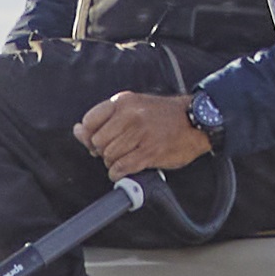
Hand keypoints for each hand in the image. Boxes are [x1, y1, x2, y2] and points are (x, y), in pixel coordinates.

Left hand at [76, 88, 217, 178]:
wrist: (196, 120)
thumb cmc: (163, 116)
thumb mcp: (133, 108)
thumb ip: (104, 120)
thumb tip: (78, 132)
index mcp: (123, 102)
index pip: (90, 121)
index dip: (90, 136)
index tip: (99, 141)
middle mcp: (131, 115)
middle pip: (98, 142)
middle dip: (103, 151)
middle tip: (116, 151)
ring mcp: (141, 134)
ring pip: (109, 156)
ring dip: (113, 163)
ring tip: (124, 159)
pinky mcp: (150, 152)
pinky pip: (122, 168)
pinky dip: (119, 173)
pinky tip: (124, 170)